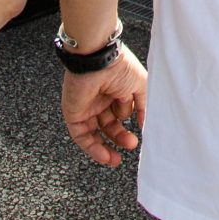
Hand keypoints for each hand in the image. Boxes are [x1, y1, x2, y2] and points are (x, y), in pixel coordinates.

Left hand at [61, 44, 146, 166]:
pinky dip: (93, 148)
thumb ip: (143, 108)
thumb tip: (145, 127)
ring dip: (105, 150)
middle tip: (131, 145)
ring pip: (95, 135)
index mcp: (114, 92)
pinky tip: (105, 156)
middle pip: (109, 127)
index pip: (120, 116)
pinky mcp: (73, 114)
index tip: (139, 138)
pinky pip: (82, 136)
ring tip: (116, 160)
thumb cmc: (120, 67)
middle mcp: (99, 101)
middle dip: (120, 138)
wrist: (98, 60)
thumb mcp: (140, 86)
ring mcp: (86, 108)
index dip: (128, 127)